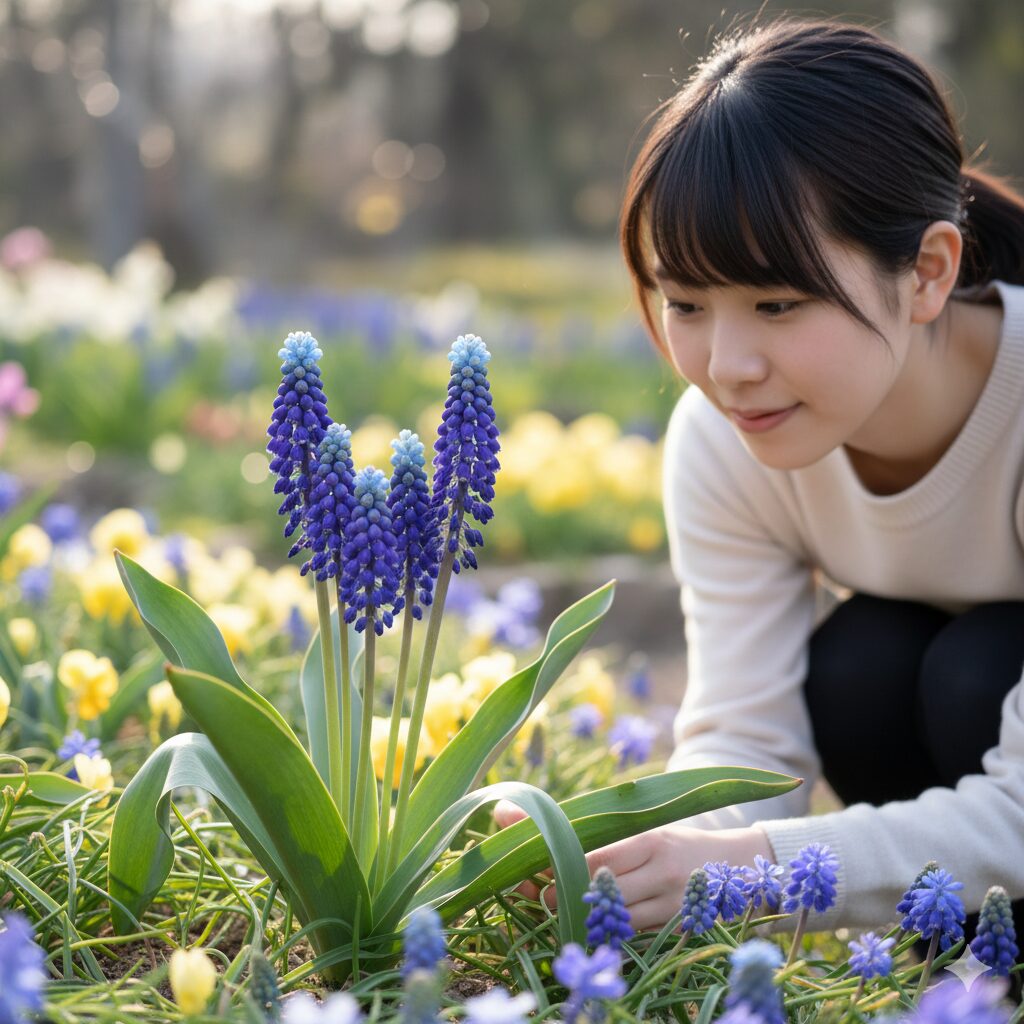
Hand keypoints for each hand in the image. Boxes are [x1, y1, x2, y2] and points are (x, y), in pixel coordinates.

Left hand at [493, 800, 774, 931]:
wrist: (738, 866)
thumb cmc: (679, 842)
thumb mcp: (647, 828)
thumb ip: (605, 835)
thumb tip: (545, 823)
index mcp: (651, 840)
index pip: (593, 856)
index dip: (557, 859)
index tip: (527, 857)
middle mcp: (661, 873)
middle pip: (597, 890)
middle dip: (558, 890)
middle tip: (527, 885)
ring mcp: (670, 905)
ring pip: (611, 918)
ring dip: (576, 913)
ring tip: (547, 902)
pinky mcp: (674, 929)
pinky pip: (629, 932)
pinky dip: (603, 927)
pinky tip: (582, 919)